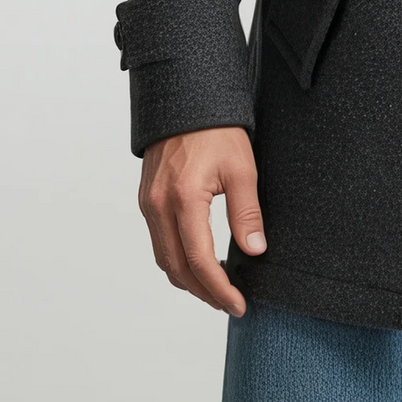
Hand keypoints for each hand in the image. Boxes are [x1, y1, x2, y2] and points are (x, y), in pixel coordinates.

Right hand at [138, 126, 264, 315]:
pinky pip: (158, 241)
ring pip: (163, 258)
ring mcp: (148, 203)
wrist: (186, 97)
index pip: (199, 261)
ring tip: (216, 289)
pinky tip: (198, 261)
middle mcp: (158, 206)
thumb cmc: (217, 130)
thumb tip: (255, 251)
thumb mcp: (241, 169)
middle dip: (203, 292)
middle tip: (229, 304)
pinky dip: (177, 259)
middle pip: (176, 268)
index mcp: (183, 199)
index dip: (219, 289)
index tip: (238, 305)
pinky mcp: (147, 198)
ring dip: (188, 280)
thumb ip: (246, 213)